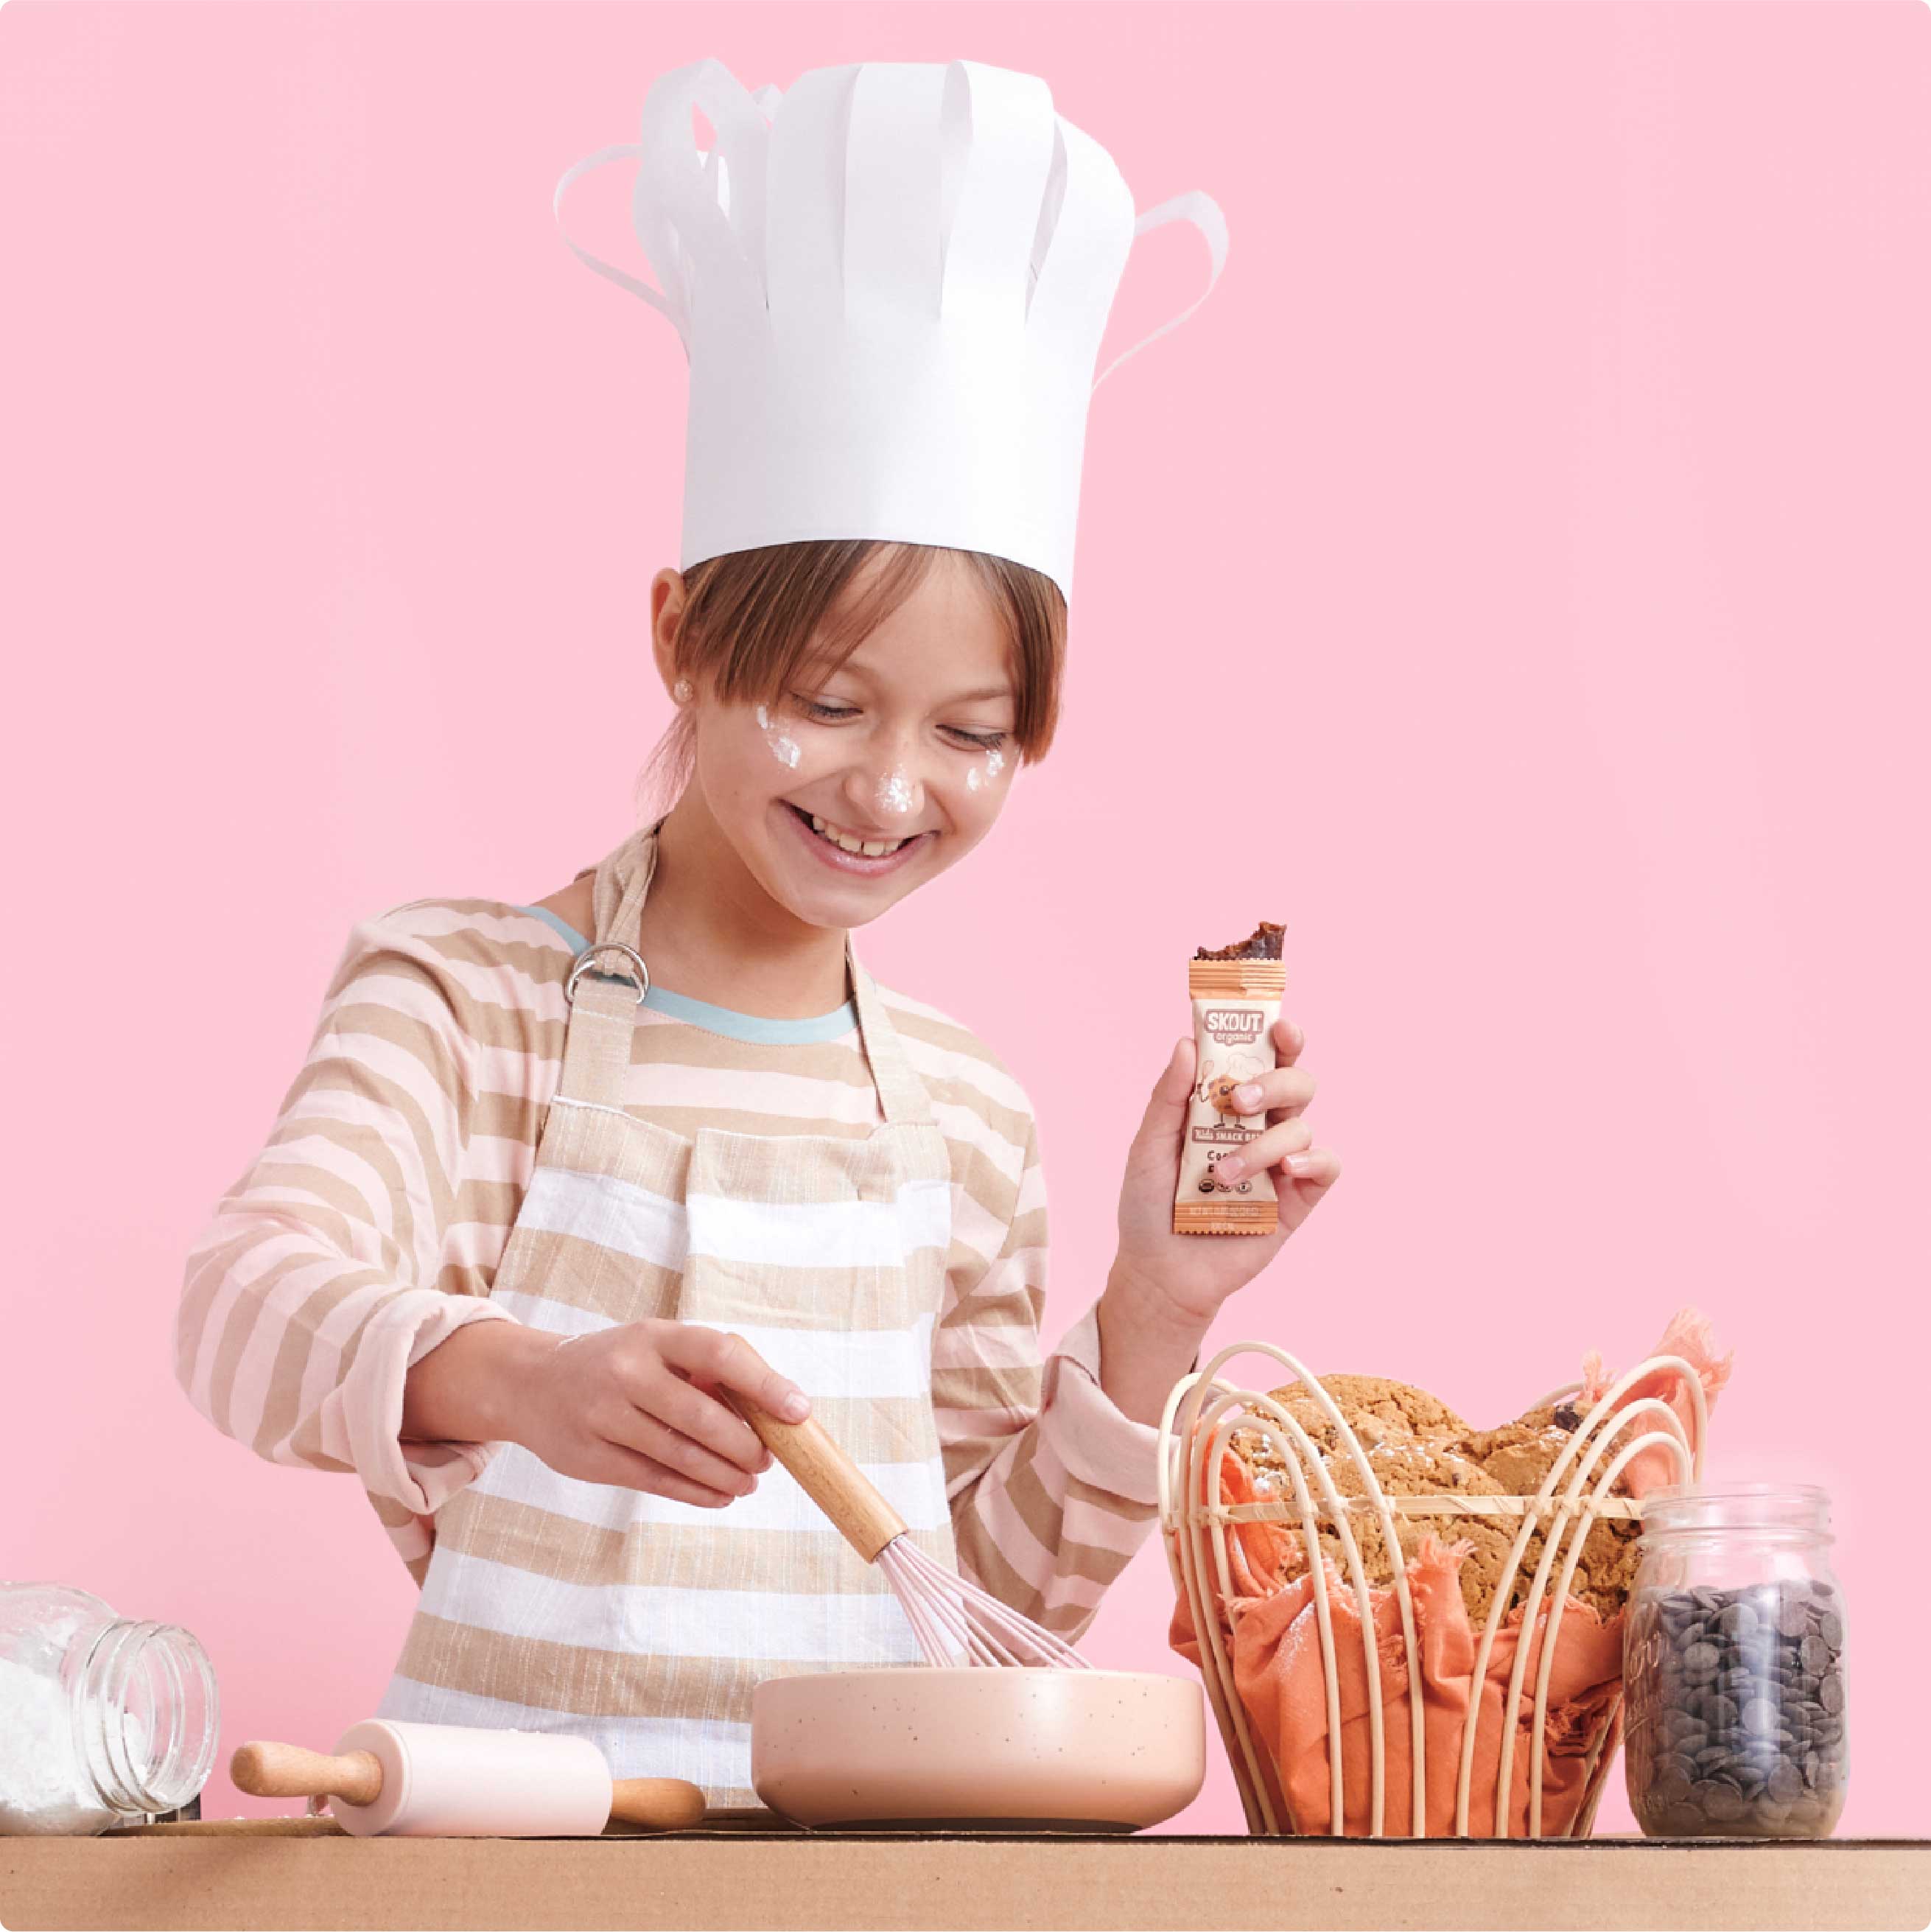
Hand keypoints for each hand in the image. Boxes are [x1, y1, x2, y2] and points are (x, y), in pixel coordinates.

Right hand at [405, 1318, 810, 1508]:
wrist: (532, 1384)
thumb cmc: (618, 1364)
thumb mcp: (656, 1348)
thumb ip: (704, 1371)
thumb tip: (772, 1409)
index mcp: (654, 1336)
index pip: (719, 1354)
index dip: (764, 1383)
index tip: (799, 1411)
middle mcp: (627, 1371)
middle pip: (702, 1416)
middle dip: (745, 1445)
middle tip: (768, 1460)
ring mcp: (605, 1415)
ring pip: (680, 1455)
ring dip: (724, 1475)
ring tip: (749, 1482)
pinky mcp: (591, 1456)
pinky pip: (654, 1480)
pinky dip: (694, 1492)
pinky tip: (718, 1496)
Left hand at [1110, 1016, 1339, 1332]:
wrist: (1160, 1272)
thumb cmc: (1150, 1204)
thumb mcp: (1148, 1145)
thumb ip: (1169, 1096)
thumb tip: (1186, 1043)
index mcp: (1227, 1106)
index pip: (1262, 1058)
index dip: (1278, 1036)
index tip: (1277, 1024)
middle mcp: (1260, 1126)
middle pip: (1295, 1082)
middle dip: (1274, 1081)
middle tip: (1239, 1101)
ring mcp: (1281, 1162)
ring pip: (1302, 1125)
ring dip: (1263, 1143)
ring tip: (1223, 1175)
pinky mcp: (1297, 1199)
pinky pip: (1326, 1165)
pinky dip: (1311, 1160)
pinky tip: (1285, 1169)